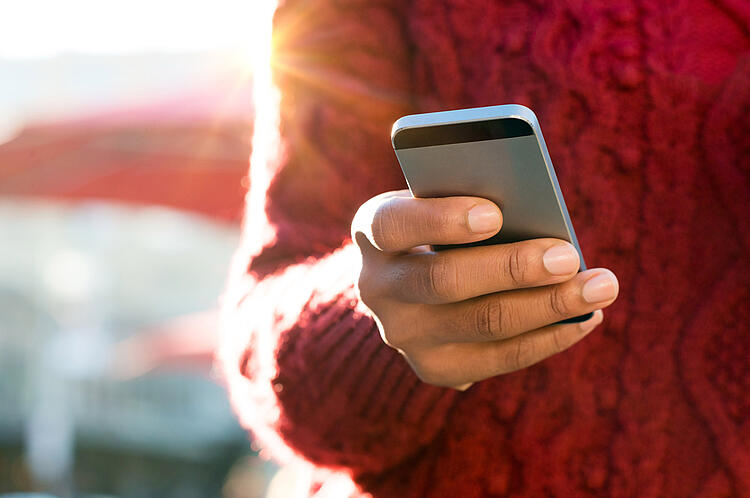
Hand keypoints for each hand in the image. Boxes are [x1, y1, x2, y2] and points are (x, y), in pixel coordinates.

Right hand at [351, 190, 618, 388]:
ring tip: (600, 286)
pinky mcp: (435, 368)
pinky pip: (500, 359)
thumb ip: (473, 200)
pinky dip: (549, 337)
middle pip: (445, 281)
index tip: (495, 213)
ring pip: (482, 323)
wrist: (413, 283)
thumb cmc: (444, 224)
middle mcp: (377, 287)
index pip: (394, 224)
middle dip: (513, 268)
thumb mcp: (444, 201)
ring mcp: (403, 335)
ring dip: (549, 306)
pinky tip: (587, 318)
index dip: (441, 220)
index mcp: (372, 231)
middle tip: (569, 256)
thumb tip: (539, 216)